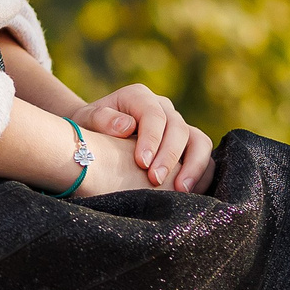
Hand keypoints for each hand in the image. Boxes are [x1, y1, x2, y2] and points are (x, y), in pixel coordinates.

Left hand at [74, 85, 214, 192]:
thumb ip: (100, 119)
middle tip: (156, 180)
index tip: (142, 163)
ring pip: (199, 141)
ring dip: (193, 166)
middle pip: (178, 128)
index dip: (152, 139)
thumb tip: (126, 126)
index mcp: (139, 97)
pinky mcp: (187, 144)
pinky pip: (204, 156)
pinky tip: (188, 192)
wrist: (97, 134)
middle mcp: (163, 108)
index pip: (153, 115)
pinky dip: (201, 174)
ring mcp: (178, 126)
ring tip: (180, 190)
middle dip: (169, 157)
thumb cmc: (90, 128)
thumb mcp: (85, 121)